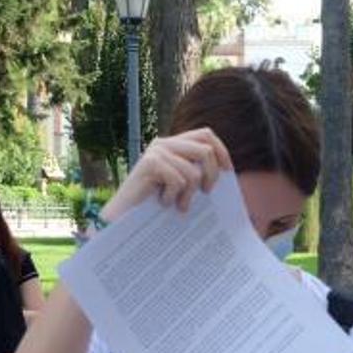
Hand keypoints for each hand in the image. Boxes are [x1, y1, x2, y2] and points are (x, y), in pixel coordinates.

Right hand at [100, 129, 232, 222]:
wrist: (124, 218)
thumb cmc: (156, 203)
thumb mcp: (180, 183)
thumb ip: (196, 170)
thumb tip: (226, 169)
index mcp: (173, 144)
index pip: (205, 134)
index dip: (221, 150)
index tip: (228, 171)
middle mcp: (164, 143)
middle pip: (205, 150)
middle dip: (212, 175)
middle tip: (206, 193)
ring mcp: (156, 152)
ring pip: (193, 171)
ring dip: (189, 194)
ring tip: (178, 204)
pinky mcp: (150, 163)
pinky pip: (179, 180)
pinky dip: (174, 196)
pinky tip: (163, 202)